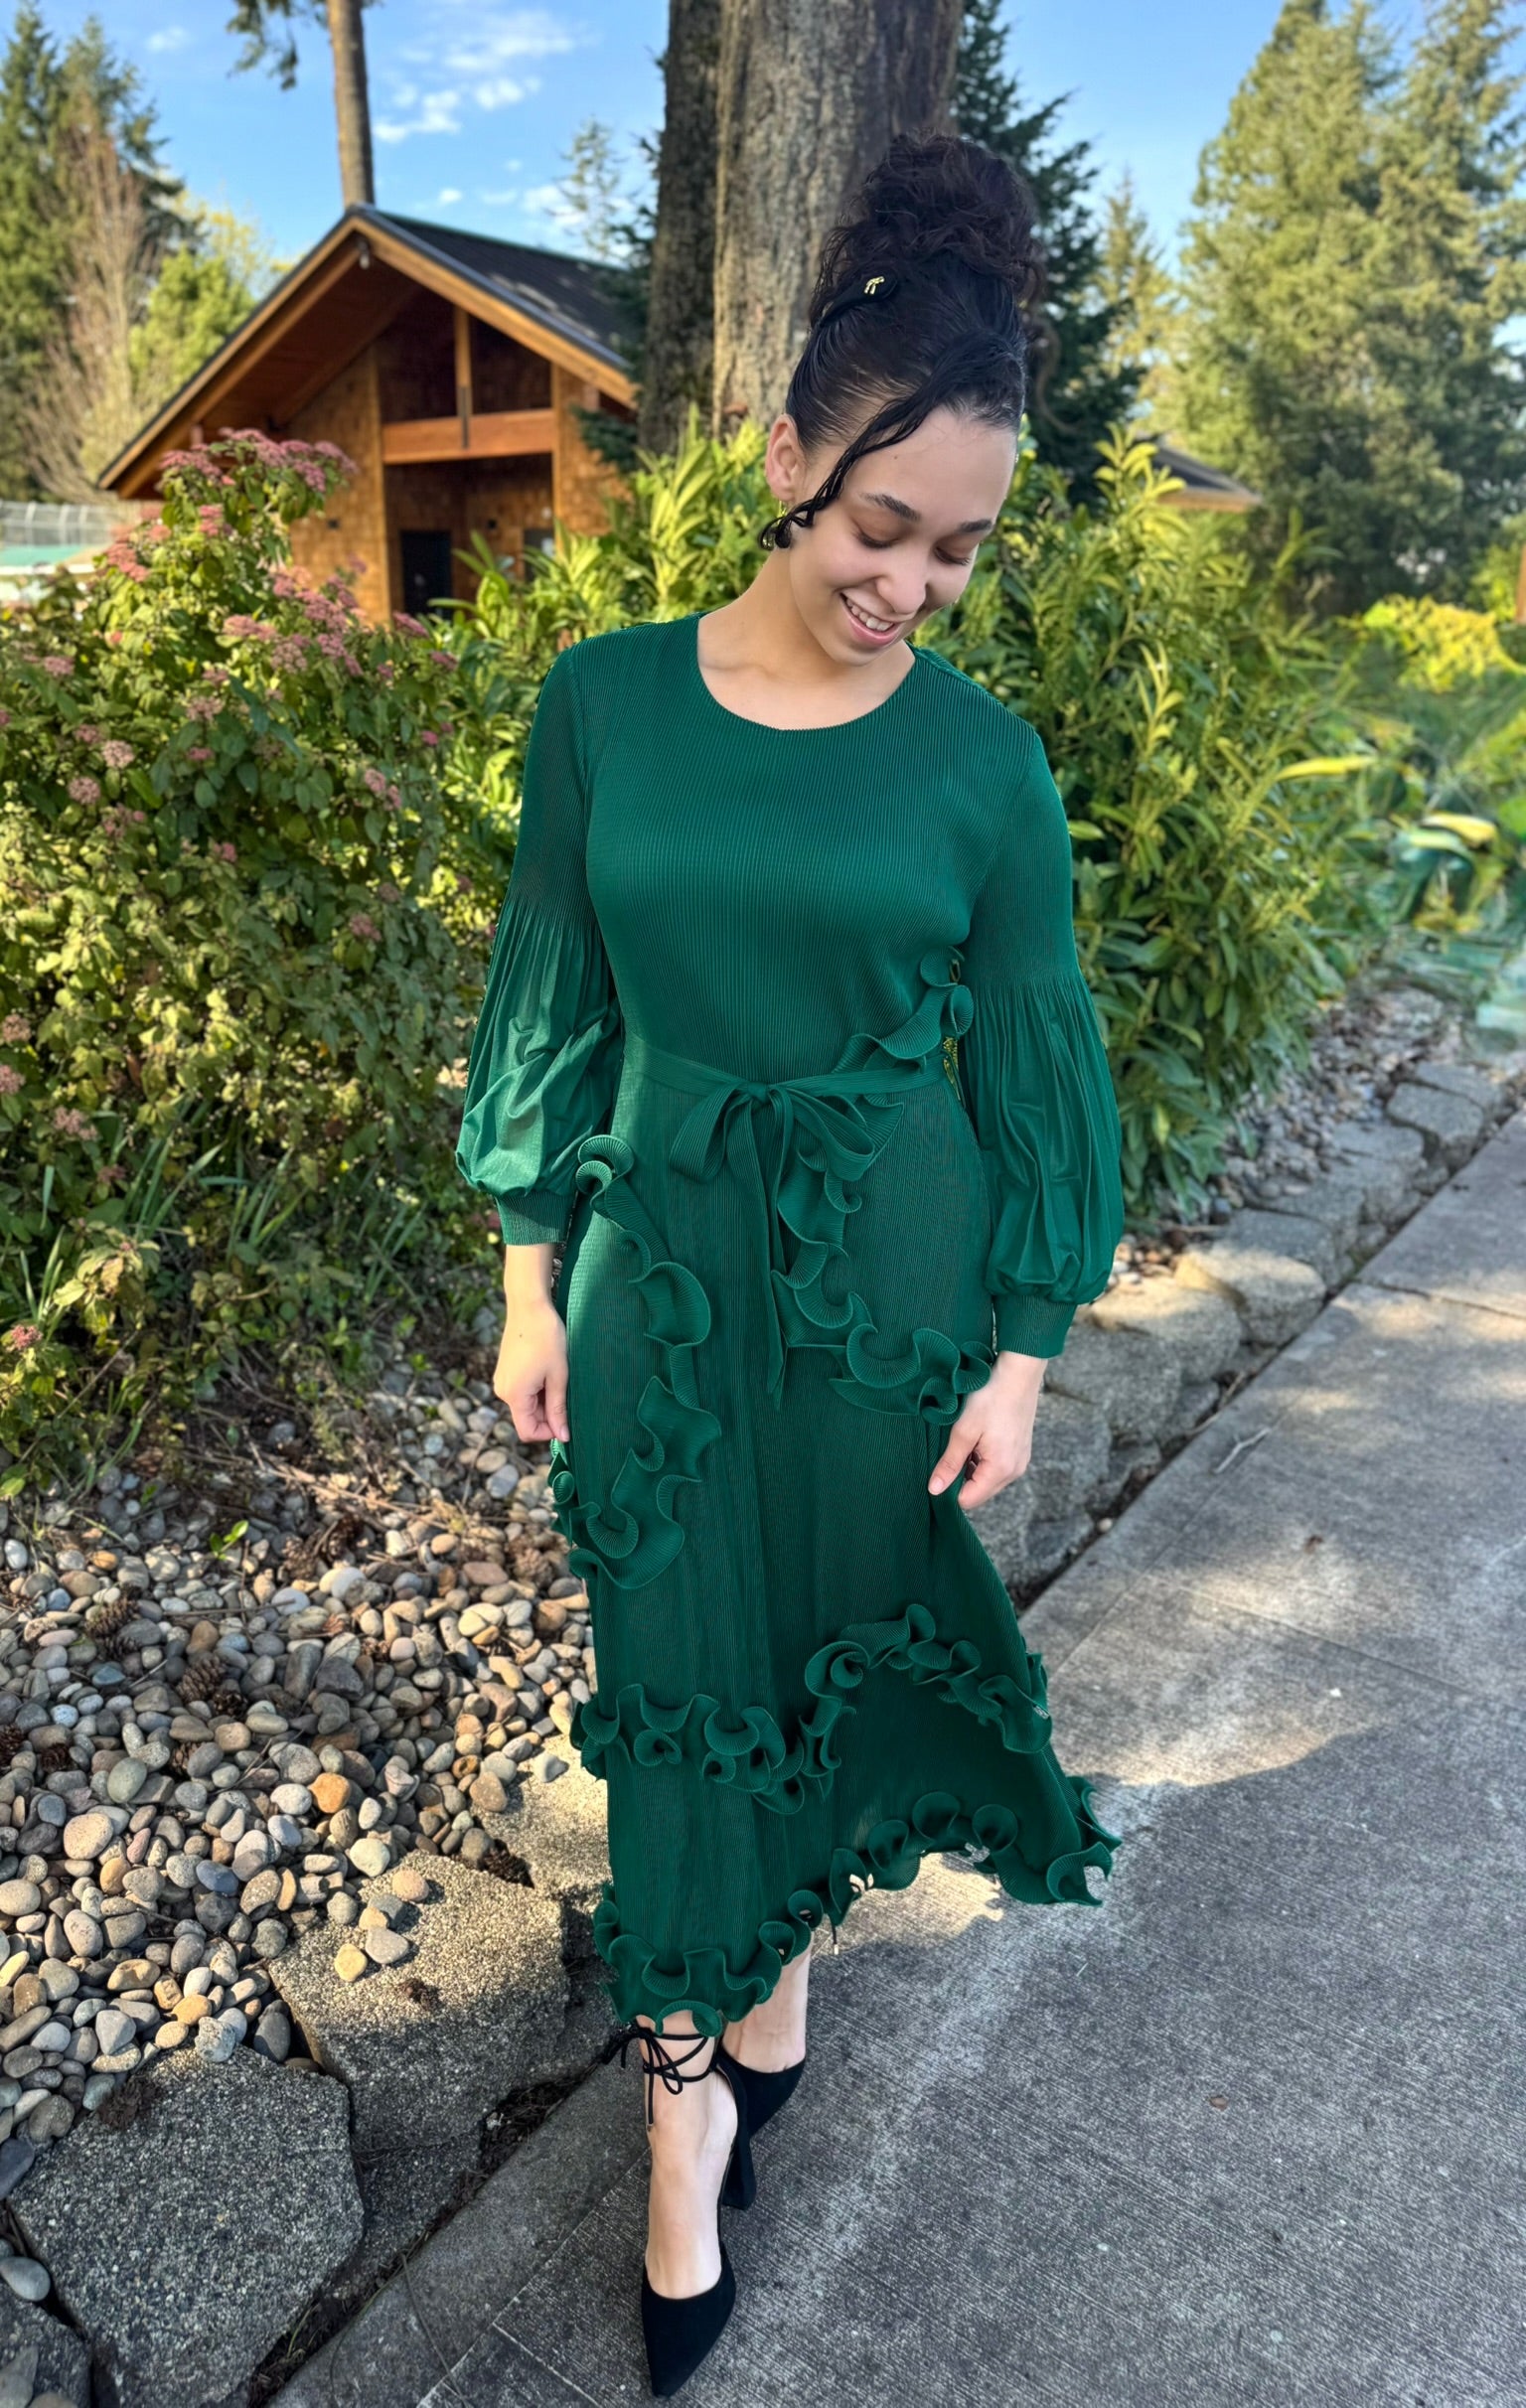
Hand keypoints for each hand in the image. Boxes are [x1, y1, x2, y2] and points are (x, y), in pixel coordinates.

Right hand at [495, 1241, 570, 1442]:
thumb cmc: (547, 1338)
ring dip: (545, 1401)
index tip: (568, 1421)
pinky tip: (550, 1372)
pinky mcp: (506, 1371)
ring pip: (526, 1405)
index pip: (528, 1432)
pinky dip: (537, 1390)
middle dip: (549, 1415)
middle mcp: (503, 1391)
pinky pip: (522, 1391)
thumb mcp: (558, 1376)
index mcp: (514, 1395)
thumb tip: (563, 1436)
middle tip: (568, 1393)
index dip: (549, 1433)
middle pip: (527, 1419)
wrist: (529, 1307)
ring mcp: (502, 1380)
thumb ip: (558, 1409)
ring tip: (559, 1378)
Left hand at [927, 1350, 1045, 1509]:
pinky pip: (997, 1467)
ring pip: (987, 1479)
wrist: (1019, 1372)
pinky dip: (983, 1460)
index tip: (937, 1470)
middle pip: (979, 1492)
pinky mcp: (1021, 1451)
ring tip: (965, 1441)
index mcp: (1001, 1470)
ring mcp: (1020, 1461)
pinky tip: (977, 1438)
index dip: (949, 1490)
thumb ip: (949, 1464)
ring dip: (971, 1468)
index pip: (969, 1500)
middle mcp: (1015, 1472)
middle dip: (961, 1479)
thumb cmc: (991, 1397)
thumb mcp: (963, 1431)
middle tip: (950, 1452)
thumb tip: (935, 1490)